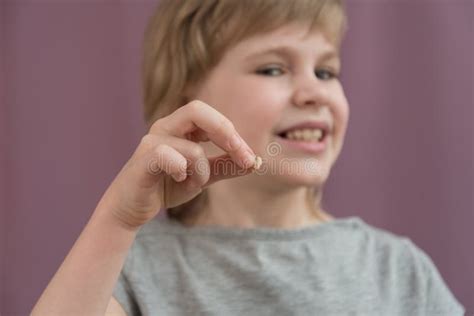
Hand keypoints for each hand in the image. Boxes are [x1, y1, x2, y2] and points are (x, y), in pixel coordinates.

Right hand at [99, 100, 257, 229]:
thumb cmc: (165, 187)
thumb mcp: (203, 176)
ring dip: (202, 171)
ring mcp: (152, 141)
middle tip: (243, 157)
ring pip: (192, 148)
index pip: (212, 117)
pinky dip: (182, 173)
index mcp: (180, 127)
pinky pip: (171, 158)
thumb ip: (225, 167)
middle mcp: (165, 127)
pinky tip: (177, 181)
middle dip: (226, 134)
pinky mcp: (143, 159)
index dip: (234, 135)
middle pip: (198, 110)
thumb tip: (256, 161)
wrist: (131, 209)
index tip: (251, 159)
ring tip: (191, 183)